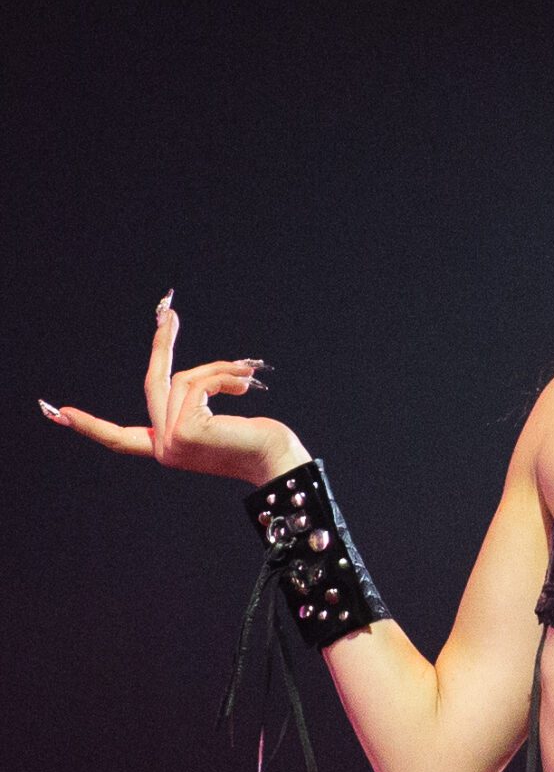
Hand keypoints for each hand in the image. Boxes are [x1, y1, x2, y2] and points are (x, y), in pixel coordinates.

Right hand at [40, 293, 311, 487]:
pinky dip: (222, 376)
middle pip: (153, 385)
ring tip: (243, 377)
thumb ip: (191, 400)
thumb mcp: (212, 415)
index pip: (120, 438)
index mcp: (164, 448)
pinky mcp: (185, 430)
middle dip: (162, 344)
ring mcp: (171, 441)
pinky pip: (197, 383)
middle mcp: (163, 448)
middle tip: (168, 311)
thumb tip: (188, 379)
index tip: (58, 412)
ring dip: (216, 370)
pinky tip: (244, 388)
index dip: (89, 425)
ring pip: (183, 380)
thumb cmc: (254, 440)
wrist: (278, 460)